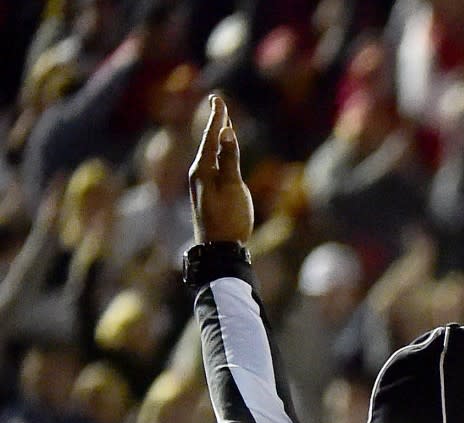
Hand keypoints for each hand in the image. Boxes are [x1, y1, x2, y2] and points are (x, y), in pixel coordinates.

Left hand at [188, 94, 252, 244]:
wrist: (218, 249)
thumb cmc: (228, 219)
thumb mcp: (233, 188)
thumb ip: (230, 159)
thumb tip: (225, 132)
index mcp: (203, 169)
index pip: (211, 136)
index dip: (217, 118)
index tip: (218, 99)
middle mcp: (198, 173)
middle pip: (208, 142)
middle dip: (216, 124)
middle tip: (219, 105)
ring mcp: (202, 185)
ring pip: (211, 154)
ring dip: (217, 138)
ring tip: (223, 125)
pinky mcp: (207, 194)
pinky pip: (213, 166)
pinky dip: (219, 154)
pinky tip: (223, 156)